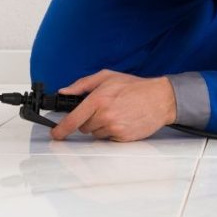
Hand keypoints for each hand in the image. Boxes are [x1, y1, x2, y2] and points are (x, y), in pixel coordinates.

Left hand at [51, 70, 176, 141]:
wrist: (160, 99)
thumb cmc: (135, 87)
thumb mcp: (107, 77)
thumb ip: (82, 84)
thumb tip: (65, 91)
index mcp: (98, 99)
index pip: (73, 119)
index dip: (61, 129)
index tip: (55, 134)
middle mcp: (105, 115)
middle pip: (84, 127)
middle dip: (89, 119)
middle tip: (103, 109)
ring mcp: (114, 128)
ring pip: (96, 134)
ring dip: (101, 126)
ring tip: (116, 113)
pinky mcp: (123, 137)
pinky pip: (108, 139)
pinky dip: (112, 132)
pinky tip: (122, 120)